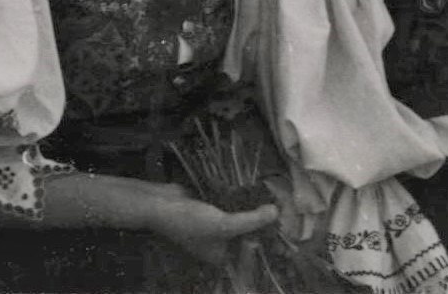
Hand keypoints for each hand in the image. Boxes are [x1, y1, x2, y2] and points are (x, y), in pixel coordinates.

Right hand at [140, 181, 278, 264]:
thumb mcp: (224, 224)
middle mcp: (220, 244)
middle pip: (248, 234)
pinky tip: (256, 191)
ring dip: (254, 209)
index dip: (268, 242)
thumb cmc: (190, 222)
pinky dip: (242, 200)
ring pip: (241, 218)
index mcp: (222, 256)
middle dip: (263, 223)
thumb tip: (276, 212)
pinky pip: (232, 206)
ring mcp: (215, 225)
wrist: (160, 204)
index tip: (286, 231)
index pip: (251, 252)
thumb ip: (252, 220)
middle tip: (282, 210)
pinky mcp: (211, 208)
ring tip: (274, 199)